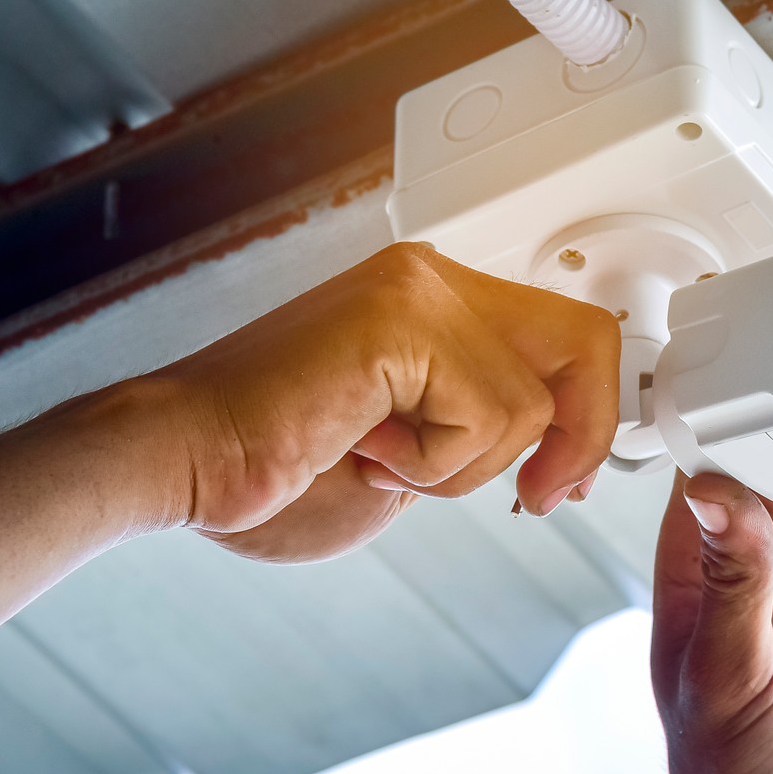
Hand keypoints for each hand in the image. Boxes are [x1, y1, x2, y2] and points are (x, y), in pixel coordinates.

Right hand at [143, 242, 618, 561]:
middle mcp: (429, 279)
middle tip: (540, 494)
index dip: (589, 415)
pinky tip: (361, 447)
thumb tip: (561, 453)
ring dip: (463, 466)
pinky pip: (484, 413)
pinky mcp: (400, 319)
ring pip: (530, 401)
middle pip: (583, 341)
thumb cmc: (272, 470)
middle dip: (580, 435)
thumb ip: (480, 435)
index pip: (565, 336)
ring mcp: (415, 291)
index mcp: (432, 300)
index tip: (566, 479)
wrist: (183, 465)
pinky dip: (431, 463)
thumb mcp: (416, 457)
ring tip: (381, 459)